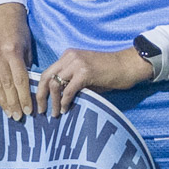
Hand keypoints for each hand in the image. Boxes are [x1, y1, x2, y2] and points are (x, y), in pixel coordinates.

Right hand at [0, 3, 33, 120]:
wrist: (2, 14)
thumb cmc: (19, 32)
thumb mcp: (28, 47)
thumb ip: (26, 67)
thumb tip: (27, 90)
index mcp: (13, 51)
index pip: (20, 79)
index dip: (24, 97)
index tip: (29, 111)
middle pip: (7, 85)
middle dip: (13, 103)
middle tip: (19, 117)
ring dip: (2, 101)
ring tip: (10, 113)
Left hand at [36, 47, 153, 117]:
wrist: (127, 65)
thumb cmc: (109, 72)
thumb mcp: (86, 73)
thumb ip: (71, 81)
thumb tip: (57, 99)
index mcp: (68, 55)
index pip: (48, 72)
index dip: (41, 89)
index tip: (41, 103)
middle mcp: (70, 56)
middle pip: (46, 77)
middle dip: (41, 95)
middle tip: (41, 111)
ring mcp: (77, 63)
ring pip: (55, 84)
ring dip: (53, 101)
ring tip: (55, 113)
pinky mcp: (85, 72)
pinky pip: (68, 90)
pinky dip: (64, 102)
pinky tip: (65, 109)